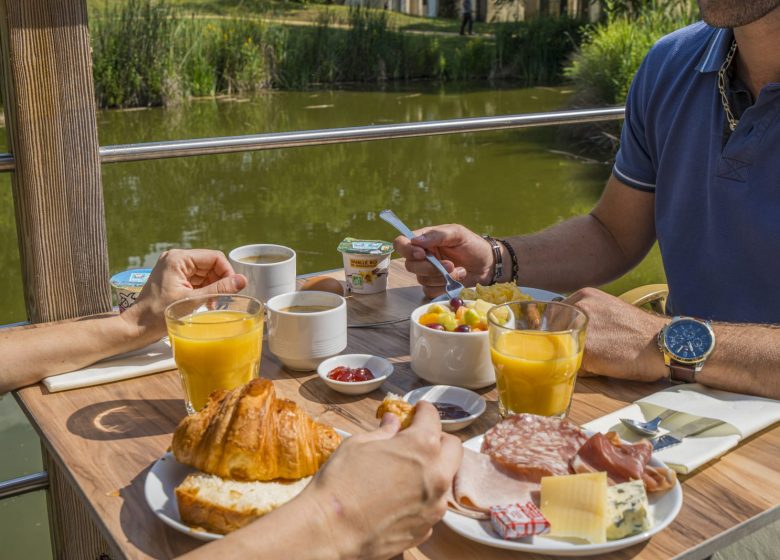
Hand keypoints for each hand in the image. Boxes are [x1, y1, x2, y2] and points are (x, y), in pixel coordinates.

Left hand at [123, 249, 246, 341]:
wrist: (137, 327)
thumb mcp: (193, 301)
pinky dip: (204, 289)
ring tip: (211, 303)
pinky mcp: (174, 277)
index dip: (227, 272)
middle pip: (210, 264)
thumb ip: (219, 289)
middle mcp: (176, 259)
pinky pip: (197, 279)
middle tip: (222, 299)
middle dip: (219, 281)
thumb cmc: (158, 314)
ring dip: (212, 286)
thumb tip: (242, 280)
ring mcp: (174, 268)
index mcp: (178, 259)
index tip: (232, 289)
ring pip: (205, 272)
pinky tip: (204, 303)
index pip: (214, 257)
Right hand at [302, 402, 462, 559]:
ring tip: (408, 471)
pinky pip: (432, 506)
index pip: (433, 417)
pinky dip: (422, 498)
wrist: (329, 531)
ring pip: (446, 479)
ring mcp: (434, 506)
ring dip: (434, 470)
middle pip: (453, 448)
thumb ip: (383, 432)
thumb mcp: (358, 445)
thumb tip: (392, 422)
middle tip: (418, 440)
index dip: (423, 411)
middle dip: (439, 439)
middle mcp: (437, 476)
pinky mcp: (426, 529)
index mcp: (422, 447)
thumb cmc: (340, 482)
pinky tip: (400, 499)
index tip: (417, 411)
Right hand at [393, 224, 493, 297]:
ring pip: (421, 279)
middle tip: (450, 264)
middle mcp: (422, 256)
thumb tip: (416, 241)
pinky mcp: (435, 286)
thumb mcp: (457, 234)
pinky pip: (430, 291)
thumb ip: (436, 235)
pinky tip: (458, 279)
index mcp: (424, 240)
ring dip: (442, 277)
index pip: (401, 243)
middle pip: (410, 265)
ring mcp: (427, 272)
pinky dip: (444, 287)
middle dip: (430, 268)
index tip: (422, 254)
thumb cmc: (472, 245)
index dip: (407, 250)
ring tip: (460, 270)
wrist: (488, 264)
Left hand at [564, 287, 666, 381]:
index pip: (555, 317)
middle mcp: (580, 306)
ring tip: (597, 360)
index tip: (570, 342)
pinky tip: (600, 368)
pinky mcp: (588, 348)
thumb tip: (563, 334)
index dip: (561, 333)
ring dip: (572, 357)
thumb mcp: (609, 312)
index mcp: (585, 295)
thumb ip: (586, 317)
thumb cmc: (639, 333)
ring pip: (561, 347)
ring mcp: (582, 326)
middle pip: (554, 332)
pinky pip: (571, 364)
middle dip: (564, 345)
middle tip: (587, 354)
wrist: (664, 344)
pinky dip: (581, 370)